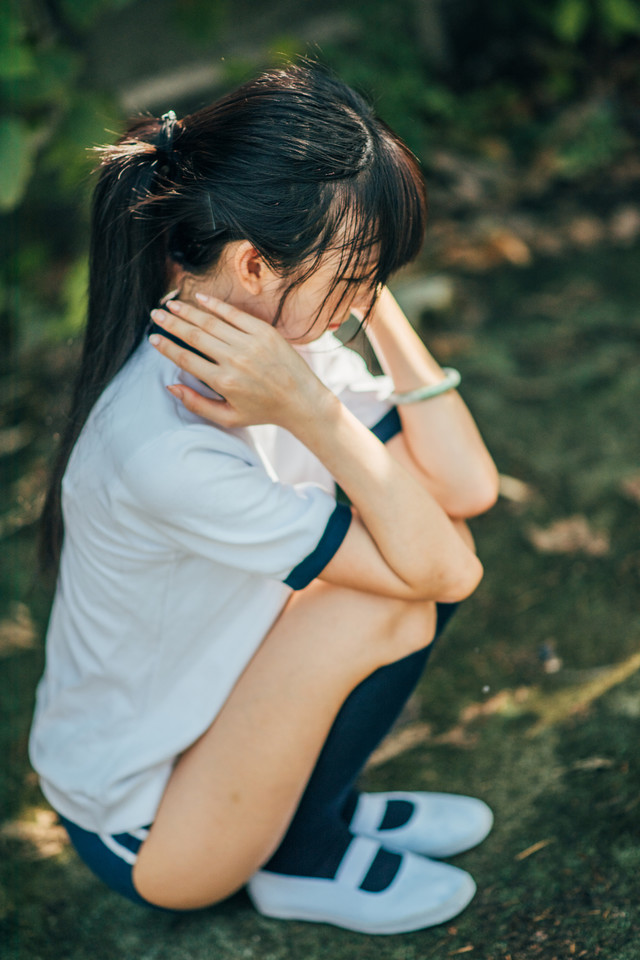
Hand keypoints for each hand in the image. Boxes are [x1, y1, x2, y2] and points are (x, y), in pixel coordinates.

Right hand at [148, 294, 331, 430]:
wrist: (302, 401)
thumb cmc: (263, 412)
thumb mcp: (228, 418)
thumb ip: (197, 404)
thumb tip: (170, 387)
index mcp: (224, 382)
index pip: (186, 359)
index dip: (166, 347)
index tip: (153, 338)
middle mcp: (235, 360)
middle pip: (194, 336)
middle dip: (171, 324)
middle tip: (155, 314)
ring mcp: (250, 344)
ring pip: (211, 322)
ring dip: (188, 311)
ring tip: (172, 305)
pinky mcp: (265, 332)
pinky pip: (235, 314)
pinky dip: (216, 305)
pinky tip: (200, 299)